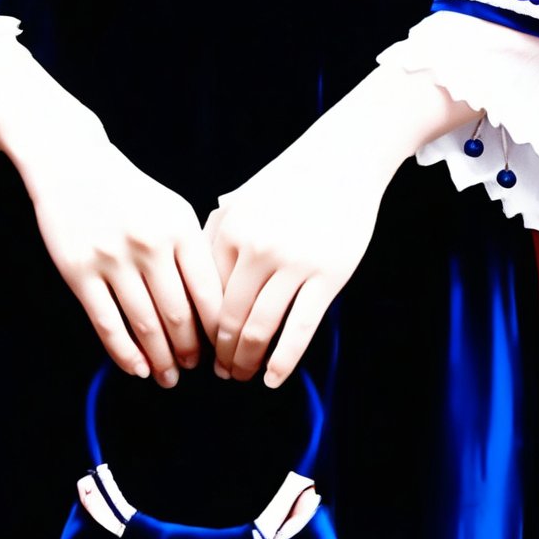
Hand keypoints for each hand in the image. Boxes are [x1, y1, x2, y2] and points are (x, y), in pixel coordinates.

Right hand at [23, 121, 223, 387]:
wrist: (72, 163)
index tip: (222, 349)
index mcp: (180, 228)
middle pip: (179, 315)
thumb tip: (214, 310)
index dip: (218, 330)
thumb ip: (194, 251)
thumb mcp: (172, 208)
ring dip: (160, 359)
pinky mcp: (79, 271)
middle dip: (190, 351)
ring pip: (144, 324)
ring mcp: (112, 258)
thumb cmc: (129, 192)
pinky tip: (136, 369)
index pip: (208, 293)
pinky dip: (124, 353)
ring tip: (168, 376)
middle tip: (195, 368)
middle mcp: (149, 244)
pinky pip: (106, 323)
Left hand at [202, 126, 389, 387]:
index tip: (201, 349)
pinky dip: (283, 360)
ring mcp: (292, 263)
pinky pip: (299, 328)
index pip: (204, 296)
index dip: (199, 329)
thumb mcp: (243, 200)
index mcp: (229, 231)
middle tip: (220, 373)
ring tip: (243, 376)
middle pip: (228, 319)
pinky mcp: (327, 275)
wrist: (343, 159)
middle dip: (221, 354)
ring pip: (260, 329)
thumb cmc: (290, 182)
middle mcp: (255, 248)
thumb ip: (216, 234)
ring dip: (247, 361)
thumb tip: (195, 277)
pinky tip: (273, 379)